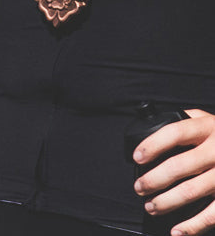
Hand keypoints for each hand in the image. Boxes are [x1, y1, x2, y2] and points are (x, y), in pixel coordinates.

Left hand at [136, 108, 214, 233]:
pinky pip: (213, 213)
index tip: (137, 157)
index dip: (152, 144)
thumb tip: (154, 123)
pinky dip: (194, 225)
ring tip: (151, 207)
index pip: (175, 132)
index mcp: (208, 128)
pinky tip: (178, 230)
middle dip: (154, 180)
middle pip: (179, 166)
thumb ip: (187, 120)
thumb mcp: (208, 120)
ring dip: (167, 202)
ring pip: (193, 191)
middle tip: (140, 188)